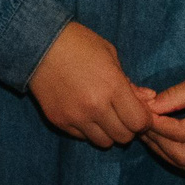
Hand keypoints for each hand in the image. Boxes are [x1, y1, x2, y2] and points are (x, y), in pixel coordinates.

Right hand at [28, 22, 151, 147]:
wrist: (37, 43)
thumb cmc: (78, 43)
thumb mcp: (109, 55)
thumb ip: (129, 82)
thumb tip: (148, 100)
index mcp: (112, 86)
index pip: (140, 123)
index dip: (143, 119)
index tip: (138, 112)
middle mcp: (95, 106)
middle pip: (124, 137)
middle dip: (126, 127)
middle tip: (120, 114)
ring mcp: (75, 116)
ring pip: (103, 142)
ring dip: (107, 131)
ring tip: (101, 115)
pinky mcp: (59, 121)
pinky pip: (82, 137)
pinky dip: (86, 129)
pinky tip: (82, 112)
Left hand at [135, 60, 184, 172]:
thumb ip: (175, 96)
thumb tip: (148, 107)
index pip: (178, 134)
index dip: (154, 125)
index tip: (138, 111)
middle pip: (180, 156)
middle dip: (155, 141)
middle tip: (138, 123)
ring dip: (164, 151)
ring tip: (148, 131)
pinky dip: (179, 155)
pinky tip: (166, 139)